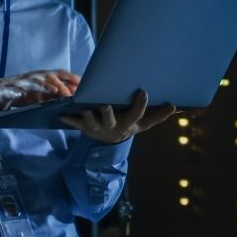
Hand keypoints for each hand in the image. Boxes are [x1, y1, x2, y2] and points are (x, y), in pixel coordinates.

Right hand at [0, 69, 79, 109]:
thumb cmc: (25, 94)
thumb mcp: (43, 95)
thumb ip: (57, 95)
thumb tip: (75, 99)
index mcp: (44, 77)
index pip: (62, 75)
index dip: (73, 79)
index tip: (86, 86)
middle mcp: (34, 77)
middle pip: (50, 77)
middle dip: (61, 85)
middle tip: (70, 95)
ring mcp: (21, 82)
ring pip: (33, 81)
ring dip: (43, 86)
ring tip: (53, 91)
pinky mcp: (7, 89)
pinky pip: (12, 90)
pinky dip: (16, 91)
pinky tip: (21, 94)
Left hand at [59, 90, 175, 143]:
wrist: (109, 144)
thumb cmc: (127, 126)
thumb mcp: (142, 124)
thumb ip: (157, 116)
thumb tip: (176, 106)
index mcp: (128, 124)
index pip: (137, 115)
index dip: (140, 105)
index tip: (143, 92)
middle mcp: (113, 126)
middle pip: (111, 119)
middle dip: (108, 112)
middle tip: (105, 104)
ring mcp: (98, 128)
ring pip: (92, 122)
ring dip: (87, 116)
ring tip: (83, 107)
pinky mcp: (85, 128)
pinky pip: (75, 123)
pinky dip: (68, 119)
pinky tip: (60, 114)